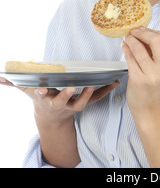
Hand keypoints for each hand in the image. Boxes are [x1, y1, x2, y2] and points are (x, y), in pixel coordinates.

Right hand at [0, 78, 119, 126]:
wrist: (52, 116)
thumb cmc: (41, 98)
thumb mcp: (27, 91)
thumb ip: (15, 83)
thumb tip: (0, 76)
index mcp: (45, 99)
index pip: (41, 96)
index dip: (40, 92)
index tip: (40, 88)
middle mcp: (59, 104)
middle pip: (62, 101)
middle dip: (66, 96)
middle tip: (71, 87)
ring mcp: (72, 105)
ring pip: (81, 103)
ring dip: (88, 94)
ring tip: (95, 84)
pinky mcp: (84, 103)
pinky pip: (95, 99)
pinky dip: (105, 92)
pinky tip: (114, 82)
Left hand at [121, 27, 159, 121]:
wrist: (152, 110)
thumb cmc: (156, 88)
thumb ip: (157, 51)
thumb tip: (142, 32)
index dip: (152, 30)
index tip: (143, 30)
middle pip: (156, 39)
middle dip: (142, 32)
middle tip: (134, 31)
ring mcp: (152, 75)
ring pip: (139, 48)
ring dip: (130, 39)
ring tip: (127, 38)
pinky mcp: (138, 80)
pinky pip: (130, 58)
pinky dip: (125, 49)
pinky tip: (124, 47)